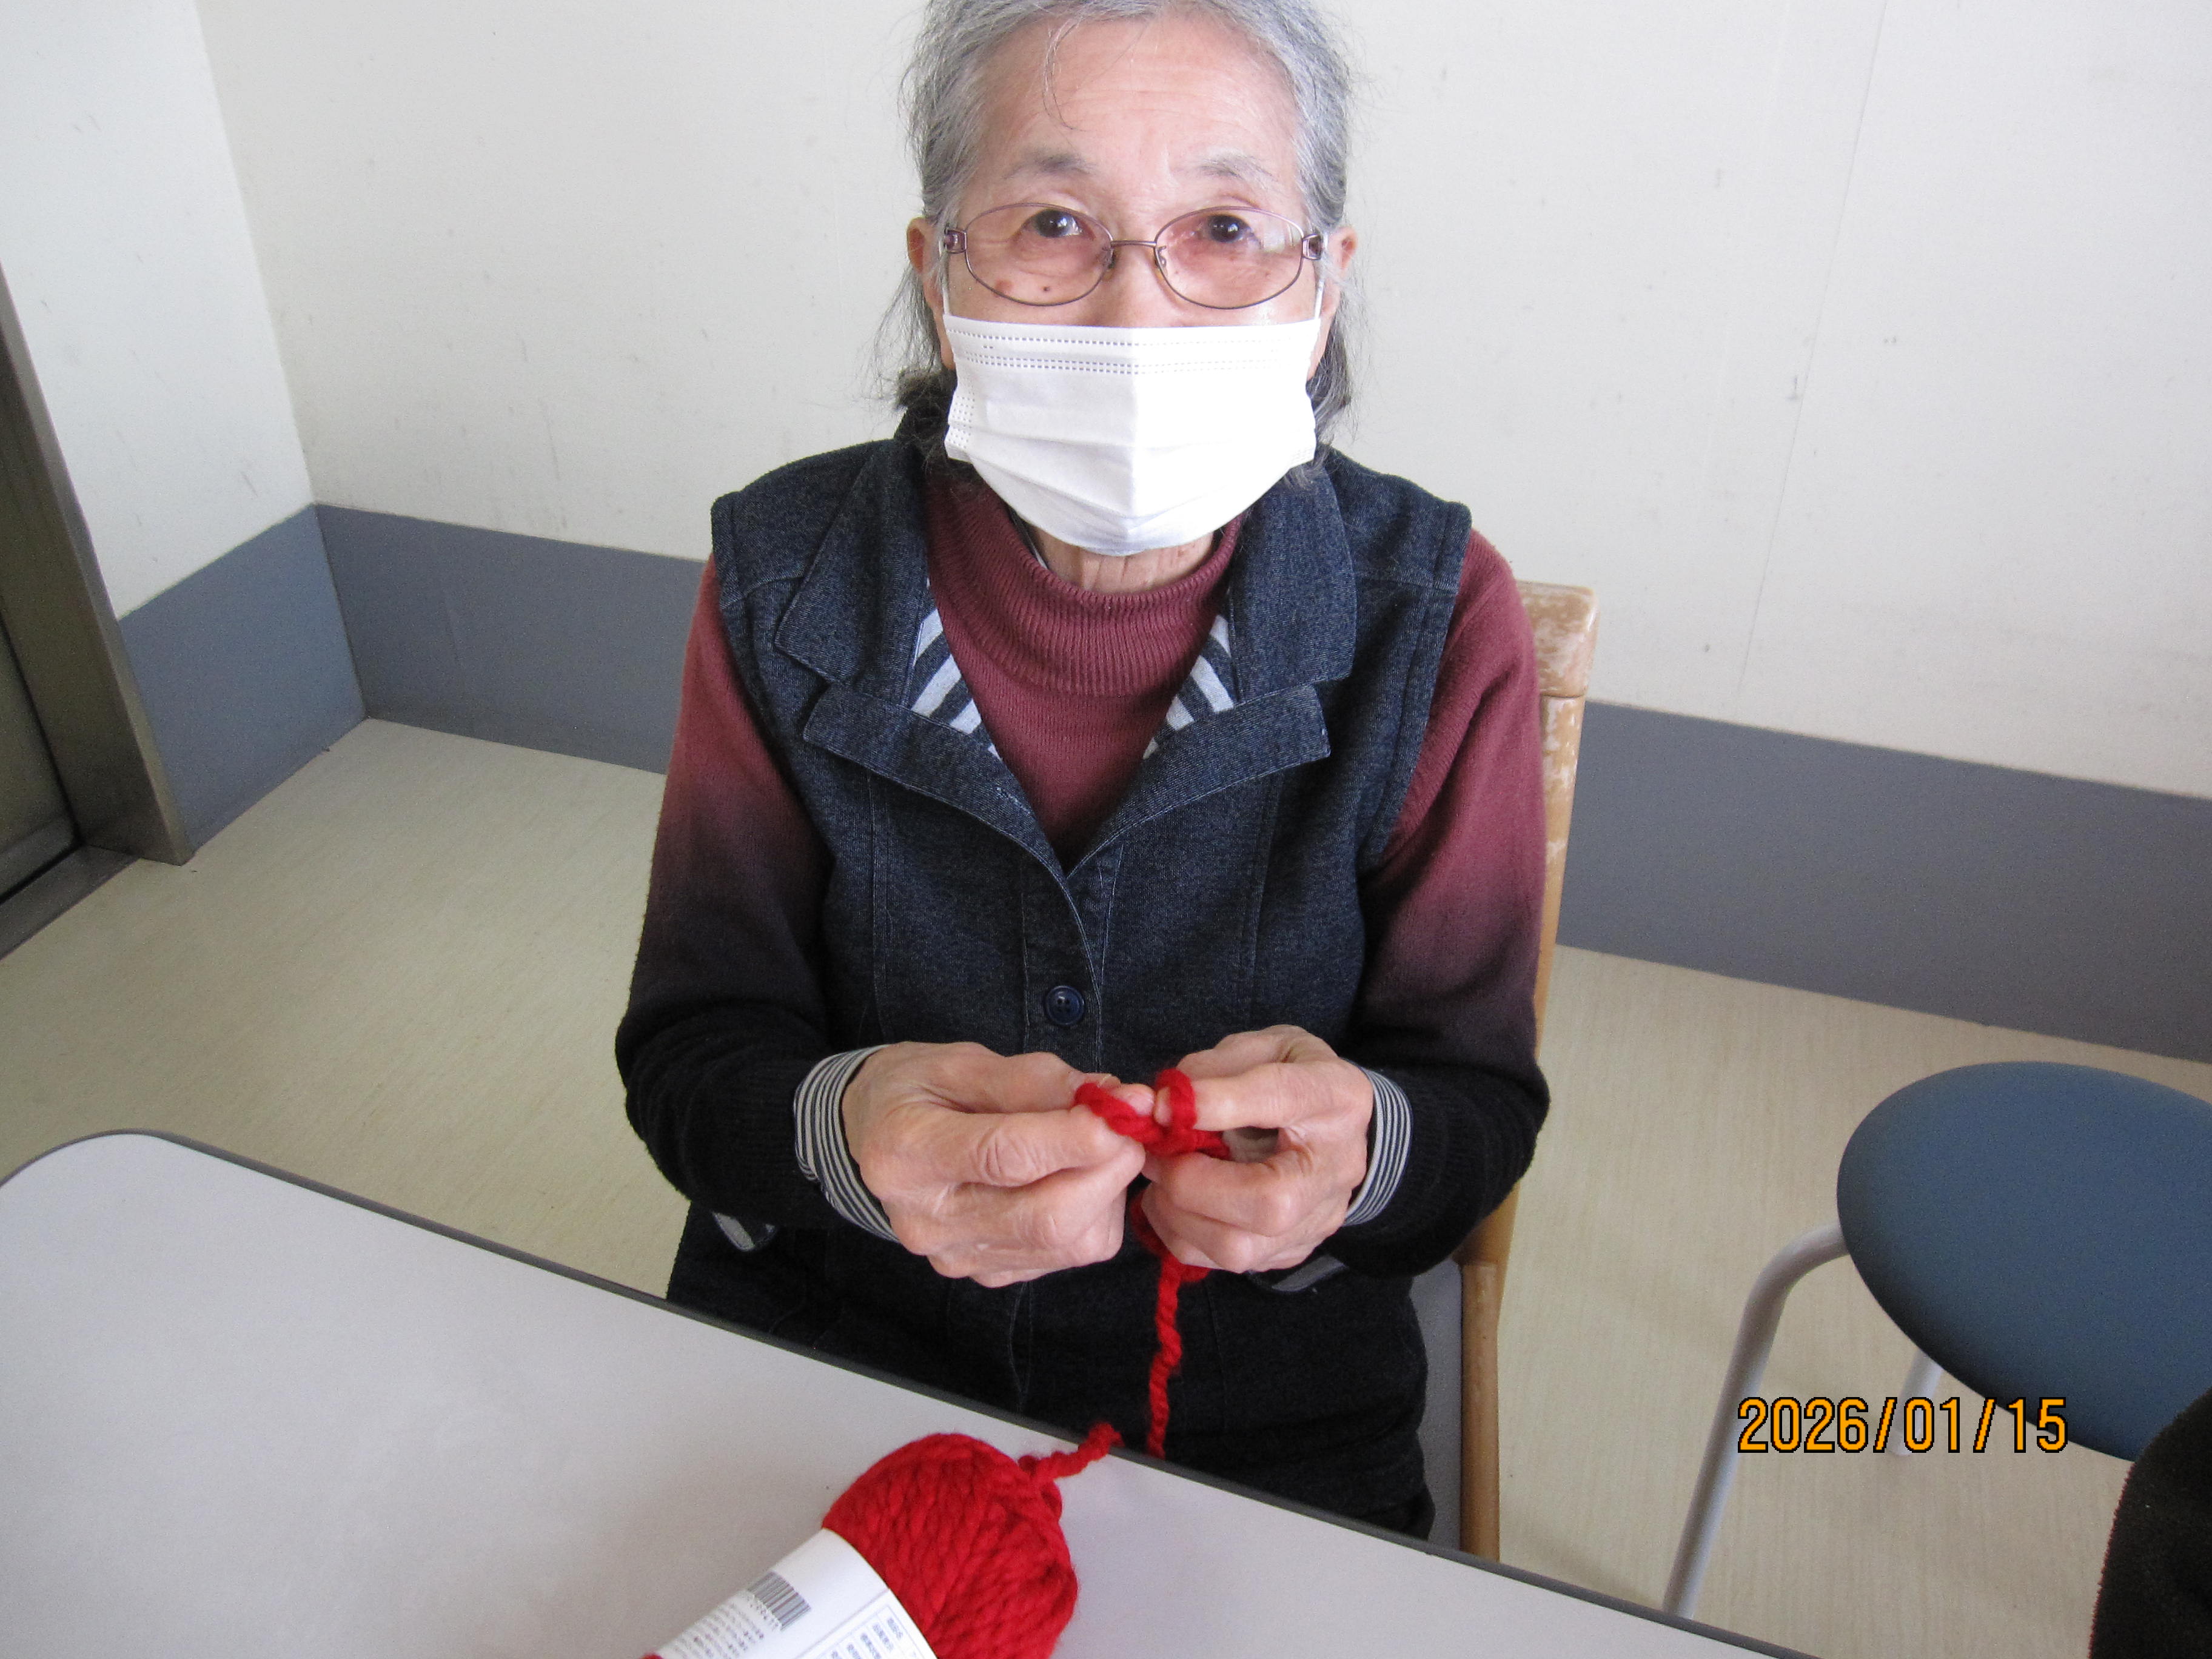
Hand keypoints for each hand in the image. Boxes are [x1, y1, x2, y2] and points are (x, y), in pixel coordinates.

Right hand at [841, 1042, 1146, 1286]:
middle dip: (1107, 1169)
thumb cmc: (917, 1091)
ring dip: (1105, 1192)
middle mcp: (927, 1220)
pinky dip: (1091, 1215)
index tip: (1127, 1108)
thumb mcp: (961, 1062)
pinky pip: (1066, 1256)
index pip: (1004, 1156)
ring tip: (1093, 1149)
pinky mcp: (986, 1274)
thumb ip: (1037, 1081)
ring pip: (1066, 1242)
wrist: (871, 1142)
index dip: (1077, 1136)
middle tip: (1130, 1127)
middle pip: (1044, 1216)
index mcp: (906, 1152)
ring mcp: (956, 1257)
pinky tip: (1073, 1180)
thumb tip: (1116, 1098)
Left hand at [1138, 1026, 1372, 1273]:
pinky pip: (1221, 1263)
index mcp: (1335, 1097)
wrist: (1335, 1128)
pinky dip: (1180, 1233)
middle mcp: (1335, 1168)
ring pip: (1240, 1248)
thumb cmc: (1291, 1079)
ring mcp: (1317, 1220)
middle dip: (1192, 1182)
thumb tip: (1164, 1105)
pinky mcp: (1290, 1252)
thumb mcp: (1263, 1048)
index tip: (1166, 1105)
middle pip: (1269, 1202)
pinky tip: (1174, 1202)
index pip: (1283, 1099)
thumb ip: (1216, 1068)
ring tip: (1162, 1176)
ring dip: (1178, 1213)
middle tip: (1156, 1154)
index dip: (1220, 1103)